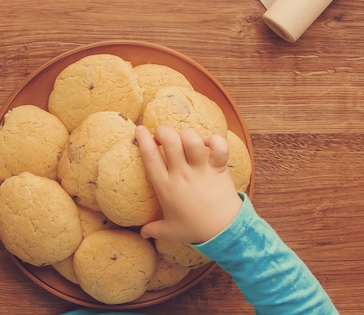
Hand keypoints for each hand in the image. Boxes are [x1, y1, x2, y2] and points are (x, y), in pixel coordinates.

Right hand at [135, 125, 241, 244]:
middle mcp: (181, 174)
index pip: (150, 157)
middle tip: (163, 135)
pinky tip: (207, 143)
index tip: (140, 130)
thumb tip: (142, 233)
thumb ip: (154, 229)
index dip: (143, 139)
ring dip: (186, 135)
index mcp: (165, 186)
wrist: (224, 232)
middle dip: (163, 131)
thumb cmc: (195, 230)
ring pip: (191, 140)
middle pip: (169, 140)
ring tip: (184, 139)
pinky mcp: (218, 168)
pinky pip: (218, 146)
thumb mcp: (170, 231)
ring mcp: (200, 170)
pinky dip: (213, 140)